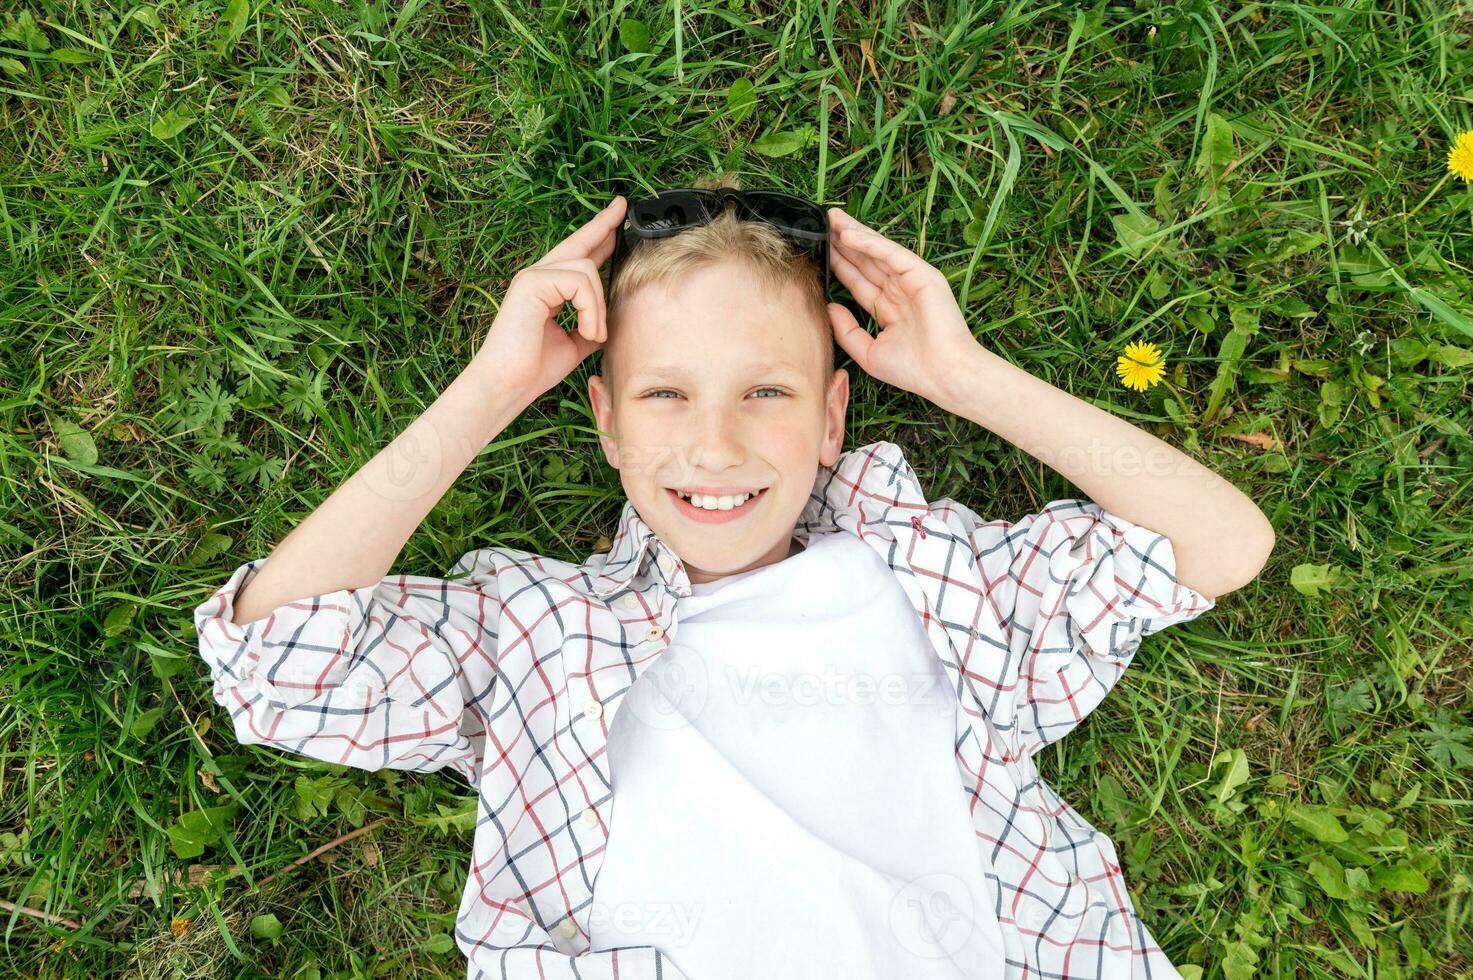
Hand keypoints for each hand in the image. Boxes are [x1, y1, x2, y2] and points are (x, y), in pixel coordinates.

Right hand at [469, 195, 626, 401]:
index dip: (598, 235)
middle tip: (622, 206)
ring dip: (598, 306)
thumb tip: (609, 317)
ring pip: (586, 269)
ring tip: (594, 333)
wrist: (508, 386)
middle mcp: (537, 276)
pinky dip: (590, 308)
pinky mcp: (531, 282)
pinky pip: (579, 282)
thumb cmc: (534, 369)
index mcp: (547, 288)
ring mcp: (532, 276)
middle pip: (579, 243)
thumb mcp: (574, 344)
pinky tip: (589, 331)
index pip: (577, 256)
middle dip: (603, 224)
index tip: (617, 217)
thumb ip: (590, 324)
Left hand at [824, 207, 981, 404]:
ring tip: (832, 218)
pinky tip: (848, 234)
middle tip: (822, 222)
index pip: (858, 281)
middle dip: (843, 242)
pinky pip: (891, 254)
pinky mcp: (922, 274)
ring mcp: (911, 281)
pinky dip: (870, 243)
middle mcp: (898, 291)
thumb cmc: (912, 370)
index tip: (819, 250)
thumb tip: (828, 306)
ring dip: (854, 234)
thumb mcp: (868, 353)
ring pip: (876, 252)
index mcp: (888, 309)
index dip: (839, 265)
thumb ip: (846, 331)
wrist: (943, 375)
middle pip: (865, 261)